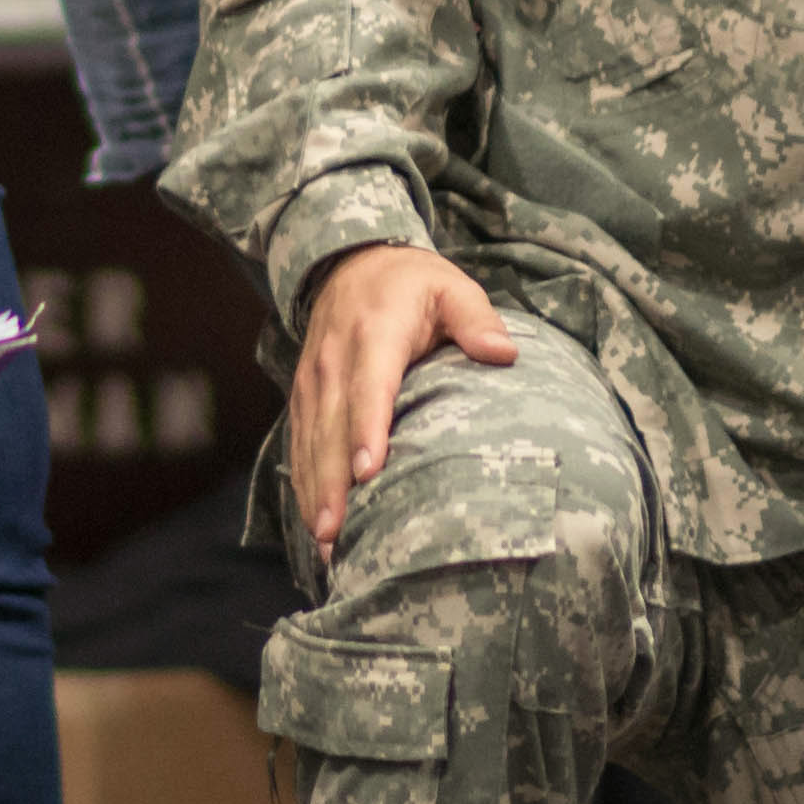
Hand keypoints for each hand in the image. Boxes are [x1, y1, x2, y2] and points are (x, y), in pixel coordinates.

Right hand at [287, 245, 515, 553]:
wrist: (350, 261)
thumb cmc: (413, 283)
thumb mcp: (451, 286)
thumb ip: (476, 319)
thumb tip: (504, 353)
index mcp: (375, 333)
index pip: (370, 387)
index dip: (367, 429)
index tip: (370, 472)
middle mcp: (335, 360)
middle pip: (332, 427)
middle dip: (332, 482)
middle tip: (336, 534)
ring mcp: (314, 379)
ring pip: (311, 441)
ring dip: (315, 492)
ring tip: (324, 542)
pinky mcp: (303, 394)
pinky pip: (300, 442)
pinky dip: (304, 482)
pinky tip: (314, 521)